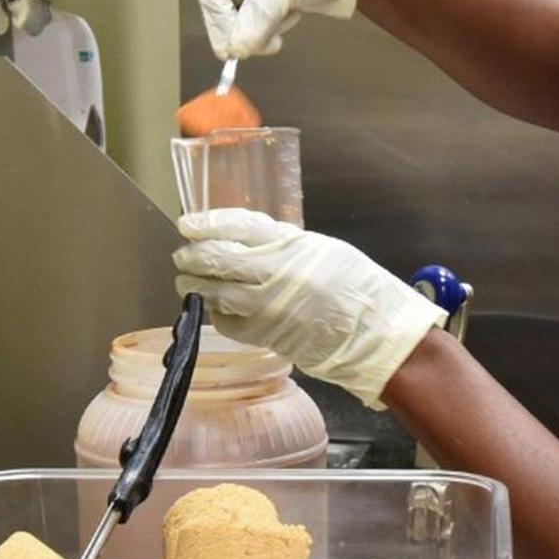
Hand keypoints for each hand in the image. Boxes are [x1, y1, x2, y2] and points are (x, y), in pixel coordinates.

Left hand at [173, 209, 446, 409]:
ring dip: (196, 286)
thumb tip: (245, 241)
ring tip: (188, 282)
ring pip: (216, 293)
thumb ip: (283, 245)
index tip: (188, 223)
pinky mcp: (266, 335)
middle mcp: (277, 273)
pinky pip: (229, 322)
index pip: (238, 227)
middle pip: (219, 259)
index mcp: (293, 245)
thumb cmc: (356, 287)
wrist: (375, 333)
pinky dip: (216, 313)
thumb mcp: (321, 250)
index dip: (207, 224)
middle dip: (194, 256)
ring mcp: (269, 307)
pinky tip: (215, 307)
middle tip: (183, 254)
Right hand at [196, 0, 360, 59]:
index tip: (230, 49)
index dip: (218, 20)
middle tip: (268, 41)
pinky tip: (292, 12)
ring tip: (290, 10)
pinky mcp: (264, 0)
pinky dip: (273, 27)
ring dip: (265, 26)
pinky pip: (256, 25)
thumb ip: (257, 19)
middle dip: (247, 26)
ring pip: (240, 21)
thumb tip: (235, 48)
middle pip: (221, 7)